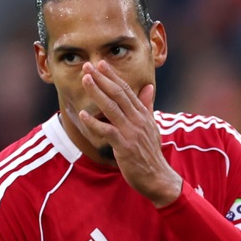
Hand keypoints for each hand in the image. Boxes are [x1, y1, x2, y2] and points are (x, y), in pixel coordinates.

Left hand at [73, 62, 183, 205]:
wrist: (157, 177)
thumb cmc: (150, 152)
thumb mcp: (151, 126)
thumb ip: (147, 106)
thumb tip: (149, 87)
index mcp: (143, 115)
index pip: (127, 91)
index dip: (113, 76)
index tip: (101, 64)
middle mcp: (138, 120)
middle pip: (118, 95)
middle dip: (102, 79)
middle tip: (88, 66)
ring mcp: (132, 133)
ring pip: (112, 108)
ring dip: (97, 93)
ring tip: (85, 81)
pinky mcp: (125, 147)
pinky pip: (108, 131)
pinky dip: (95, 123)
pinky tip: (83, 115)